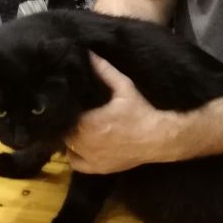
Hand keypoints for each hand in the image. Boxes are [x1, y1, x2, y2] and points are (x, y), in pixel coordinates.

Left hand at [65, 53, 181, 173]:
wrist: (159, 138)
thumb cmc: (140, 112)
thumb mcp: (124, 88)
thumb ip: (104, 71)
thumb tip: (89, 53)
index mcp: (87, 123)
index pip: (64, 116)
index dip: (63, 110)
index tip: (67, 104)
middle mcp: (84, 143)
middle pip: (63, 132)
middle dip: (65, 124)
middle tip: (71, 115)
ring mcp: (90, 158)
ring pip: (67, 148)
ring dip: (69, 139)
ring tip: (74, 128)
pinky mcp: (98, 169)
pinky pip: (76, 163)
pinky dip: (74, 156)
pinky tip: (79, 147)